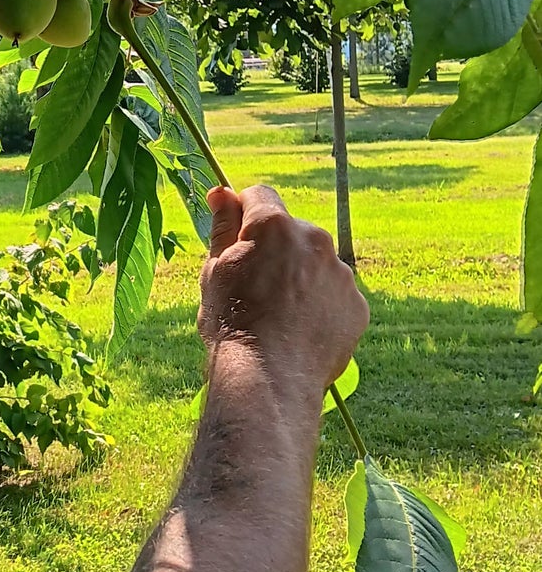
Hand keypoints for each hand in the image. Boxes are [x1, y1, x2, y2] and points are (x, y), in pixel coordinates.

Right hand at [198, 185, 368, 395]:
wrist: (270, 379)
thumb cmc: (232, 323)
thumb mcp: (214, 272)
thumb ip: (222, 228)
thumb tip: (221, 191)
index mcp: (275, 226)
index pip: (259, 195)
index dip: (243, 216)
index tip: (235, 242)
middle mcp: (315, 240)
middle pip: (291, 231)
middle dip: (275, 250)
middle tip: (255, 289)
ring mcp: (341, 273)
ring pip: (315, 264)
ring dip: (300, 278)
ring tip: (279, 317)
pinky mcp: (357, 305)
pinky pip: (335, 295)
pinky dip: (320, 306)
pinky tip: (300, 331)